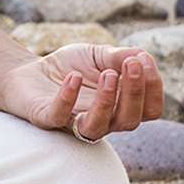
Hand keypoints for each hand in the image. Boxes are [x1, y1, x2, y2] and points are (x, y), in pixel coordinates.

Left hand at [0, 44, 163, 139]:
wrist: (30, 71)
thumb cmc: (70, 67)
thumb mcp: (99, 55)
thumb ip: (121, 56)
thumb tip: (143, 56)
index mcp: (120, 107)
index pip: (150, 111)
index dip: (153, 88)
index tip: (143, 59)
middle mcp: (102, 120)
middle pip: (129, 122)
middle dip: (135, 93)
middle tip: (131, 65)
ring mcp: (74, 122)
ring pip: (97, 128)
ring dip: (107, 102)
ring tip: (107, 74)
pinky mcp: (46, 118)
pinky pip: (59, 116)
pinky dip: (68, 98)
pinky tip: (74, 77)